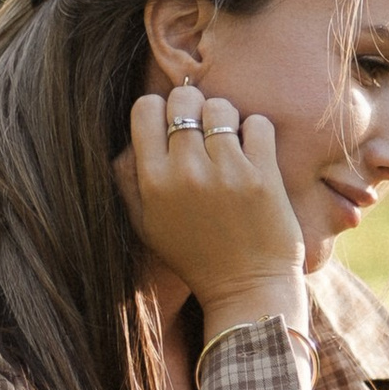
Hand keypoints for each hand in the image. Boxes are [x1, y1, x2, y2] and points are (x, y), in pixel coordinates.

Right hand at [119, 86, 309, 346]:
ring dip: (227, 119)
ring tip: (231, 142)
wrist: (247, 290)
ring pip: (222, 107)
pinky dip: (257, 133)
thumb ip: (129, 181)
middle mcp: (186, 172)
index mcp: (153, 182)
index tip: (173, 126)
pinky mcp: (263, 176)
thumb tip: (125, 141)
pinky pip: (258, 124)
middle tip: (204, 129)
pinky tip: (255, 154)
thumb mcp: (147, 225)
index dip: (160, 110)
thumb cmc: (196, 257)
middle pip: (184, 99)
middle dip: (194, 106)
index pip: (145, 108)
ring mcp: (226, 172)